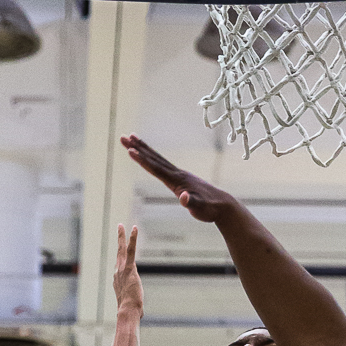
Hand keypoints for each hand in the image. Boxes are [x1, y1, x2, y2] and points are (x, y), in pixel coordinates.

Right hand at [113, 224, 143, 315]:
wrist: (127, 311)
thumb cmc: (131, 311)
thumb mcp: (133, 305)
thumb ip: (135, 303)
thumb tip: (140, 313)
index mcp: (118, 279)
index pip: (121, 265)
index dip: (122, 258)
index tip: (122, 249)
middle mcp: (117, 272)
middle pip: (118, 253)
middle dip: (119, 240)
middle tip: (119, 228)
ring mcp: (122, 269)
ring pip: (122, 249)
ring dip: (122, 236)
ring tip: (121, 225)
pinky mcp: (129, 268)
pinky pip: (131, 250)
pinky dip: (132, 239)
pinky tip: (134, 229)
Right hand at [121, 134, 236, 223]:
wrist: (223, 205)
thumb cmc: (210, 209)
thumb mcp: (200, 209)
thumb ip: (191, 203)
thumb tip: (183, 197)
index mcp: (178, 180)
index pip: (156, 168)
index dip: (142, 160)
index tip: (130, 150)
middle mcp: (177, 174)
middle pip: (154, 158)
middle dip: (137, 148)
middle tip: (123, 137)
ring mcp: (179, 174)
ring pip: (157, 159)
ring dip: (143, 148)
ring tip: (131, 138)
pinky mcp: (181, 178)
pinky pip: (162, 164)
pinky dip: (153, 157)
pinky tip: (149, 156)